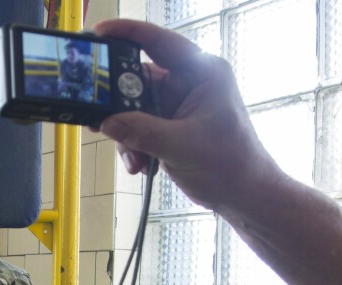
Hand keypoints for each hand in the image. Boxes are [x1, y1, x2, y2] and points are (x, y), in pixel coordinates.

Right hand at [91, 19, 282, 211]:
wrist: (243, 195)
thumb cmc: (230, 164)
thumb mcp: (181, 146)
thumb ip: (140, 132)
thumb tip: (105, 122)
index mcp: (201, 73)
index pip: (160, 42)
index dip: (127, 33)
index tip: (98, 34)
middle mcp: (188, 82)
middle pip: (138, 78)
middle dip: (118, 104)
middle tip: (97, 116)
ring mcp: (177, 104)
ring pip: (133, 107)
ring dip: (126, 134)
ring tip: (133, 158)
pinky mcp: (169, 125)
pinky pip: (138, 126)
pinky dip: (133, 145)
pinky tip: (141, 164)